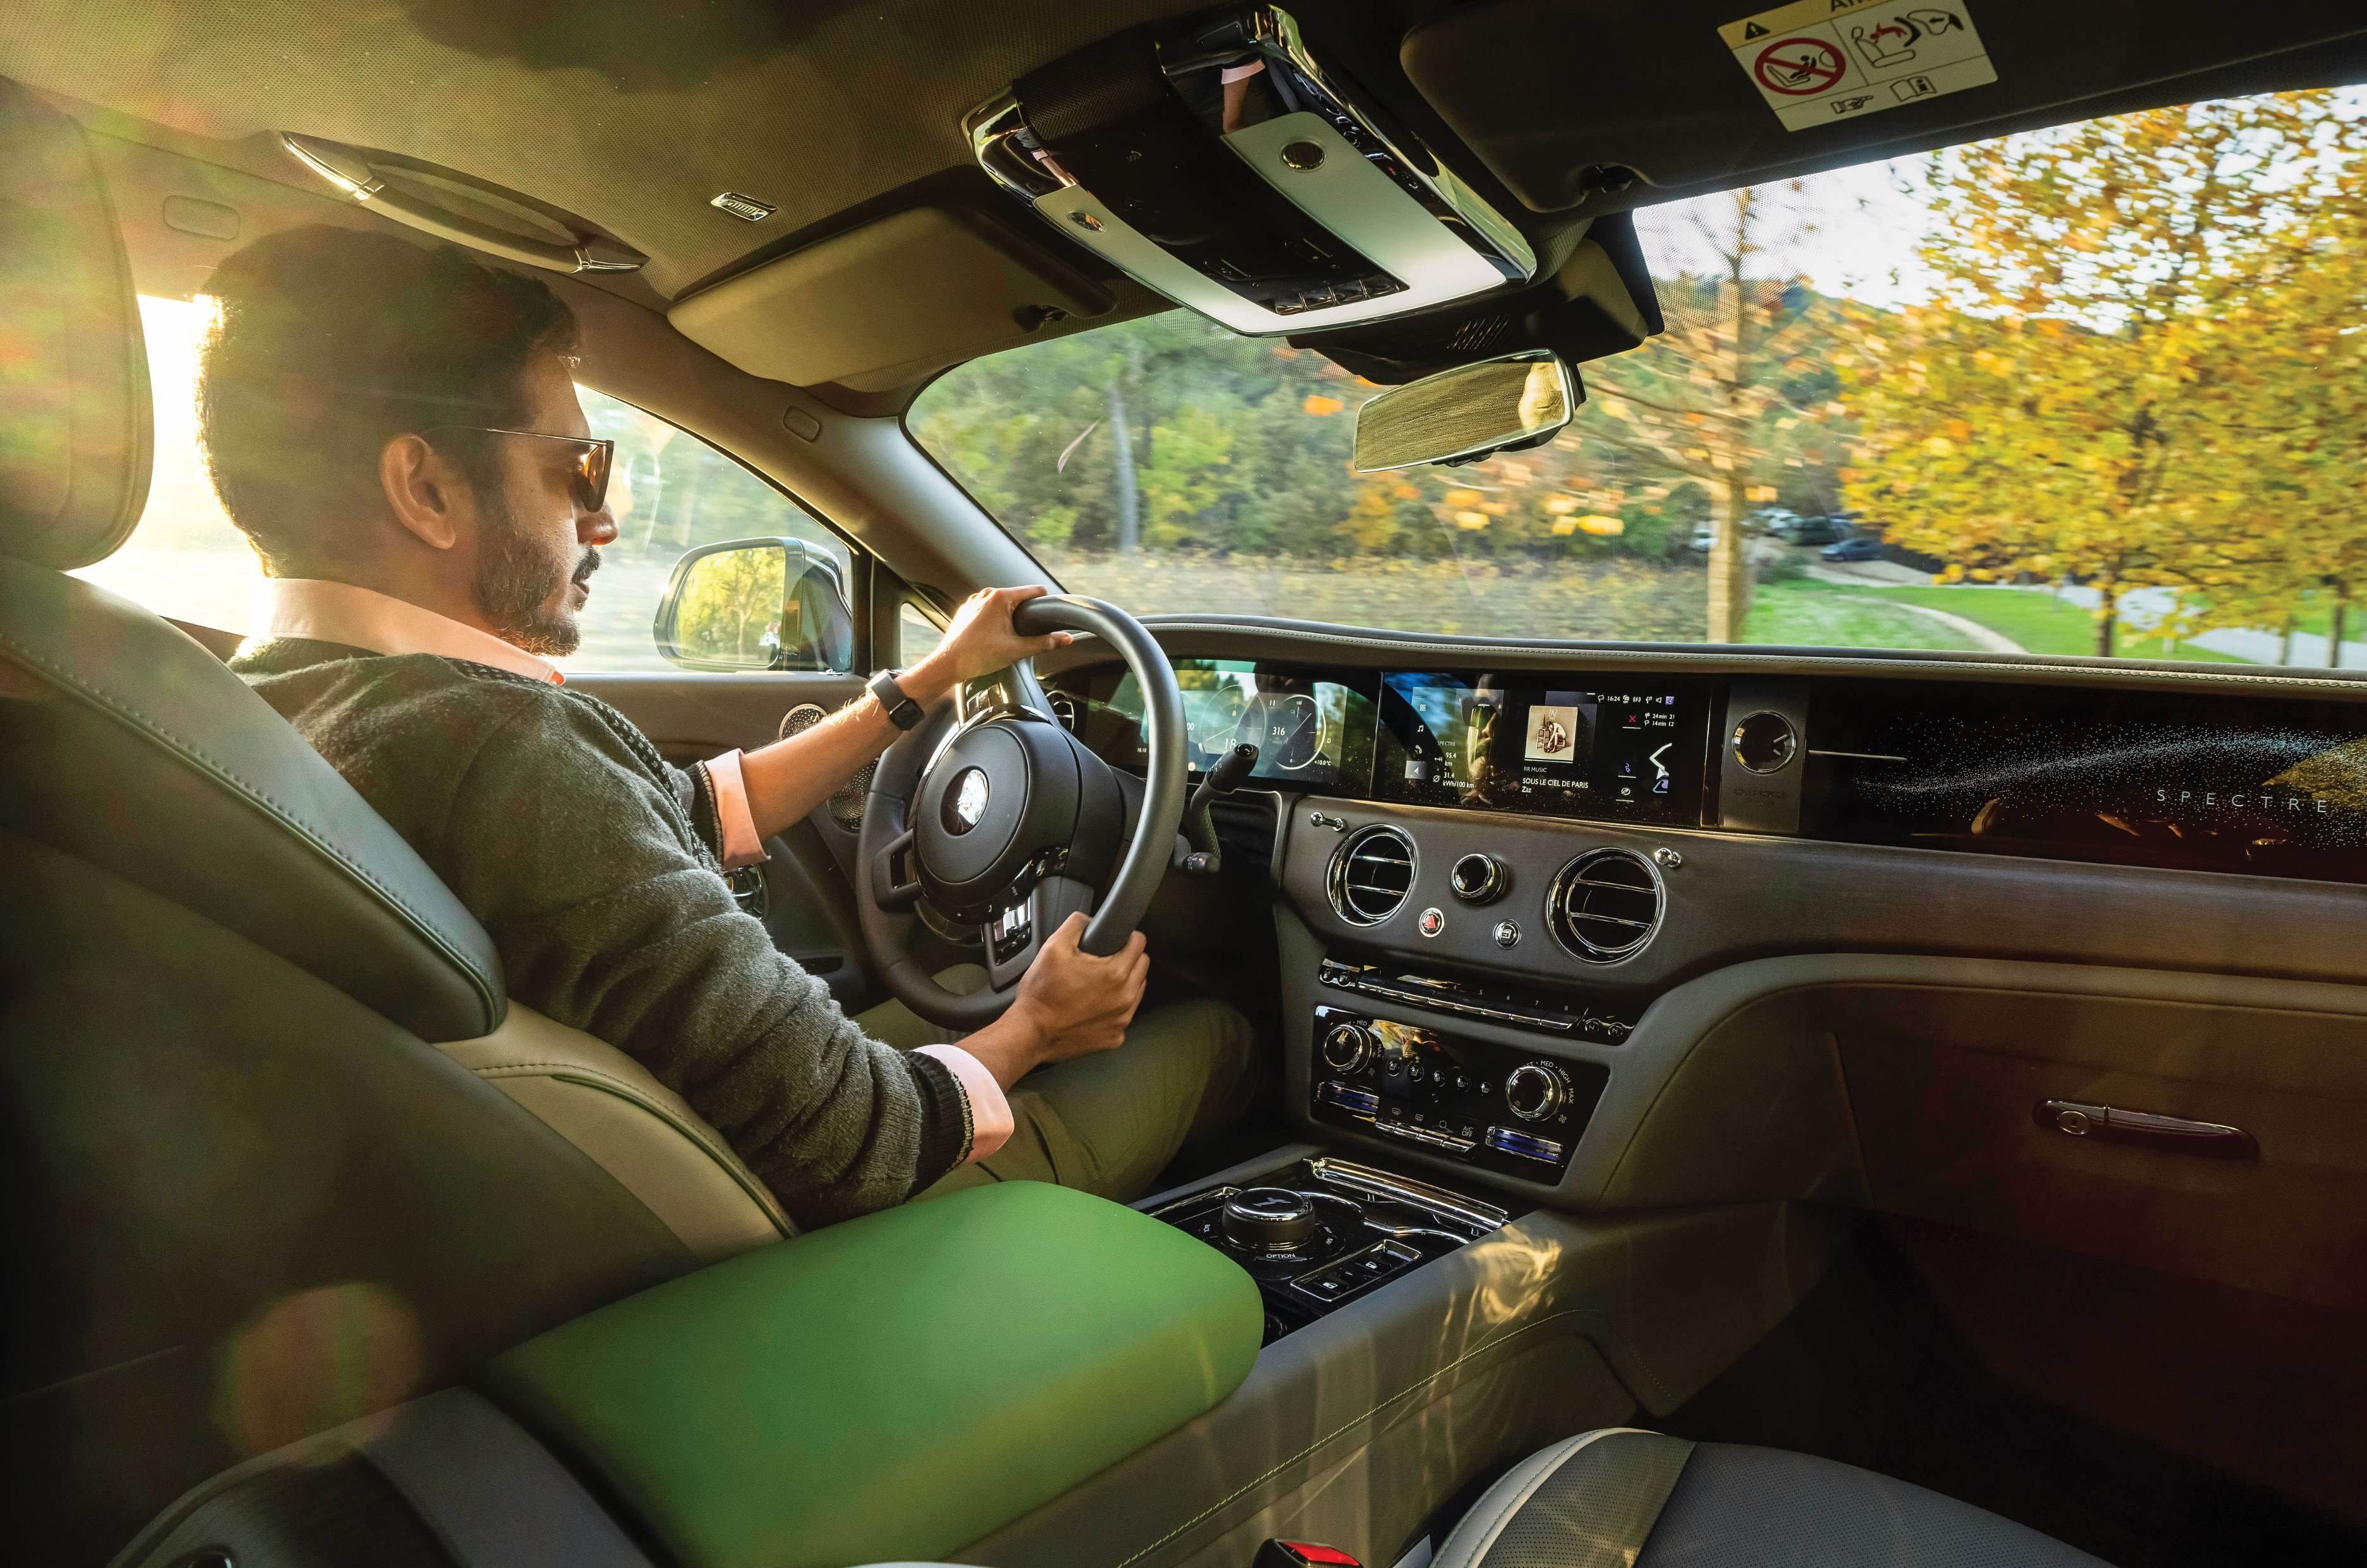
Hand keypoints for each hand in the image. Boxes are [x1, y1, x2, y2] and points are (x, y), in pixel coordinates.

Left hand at [906, 585, 1073, 699]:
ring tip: (1008, 637)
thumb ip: (1045, 643)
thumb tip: (1066, 638)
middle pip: (1018, 598)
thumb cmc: (978, 655)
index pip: (1034, 590)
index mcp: (1001, 597)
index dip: (1046, 602)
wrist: (948, 664)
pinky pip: (987, 610)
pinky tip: (992, 637)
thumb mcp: (1017, 650)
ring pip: (1002, 604)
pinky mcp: (966, 610)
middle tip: (1026, 633)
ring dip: (1009, 617)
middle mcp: (987, 594)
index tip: (1051, 613)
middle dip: (1025, 614)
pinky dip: (994, 620)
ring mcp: (975, 601)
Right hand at [1008, 912, 1147, 1066]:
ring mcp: (1122, 1020)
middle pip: (1142, 966)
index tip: (1116, 940)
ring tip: (1099, 984)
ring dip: (1125, 983)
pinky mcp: (1115, 1036)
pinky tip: (1095, 1006)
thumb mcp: (1053, 948)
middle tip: (1105, 960)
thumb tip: (1089, 919)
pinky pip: (1125, 1015)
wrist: (1031, 1033)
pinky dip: (1115, 1008)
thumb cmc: (1041, 994)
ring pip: (1137, 991)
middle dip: (1128, 959)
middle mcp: (1124, 997)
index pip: (1139, 944)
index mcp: (1115, 973)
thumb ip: (1076, 925)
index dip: (1127, 936)